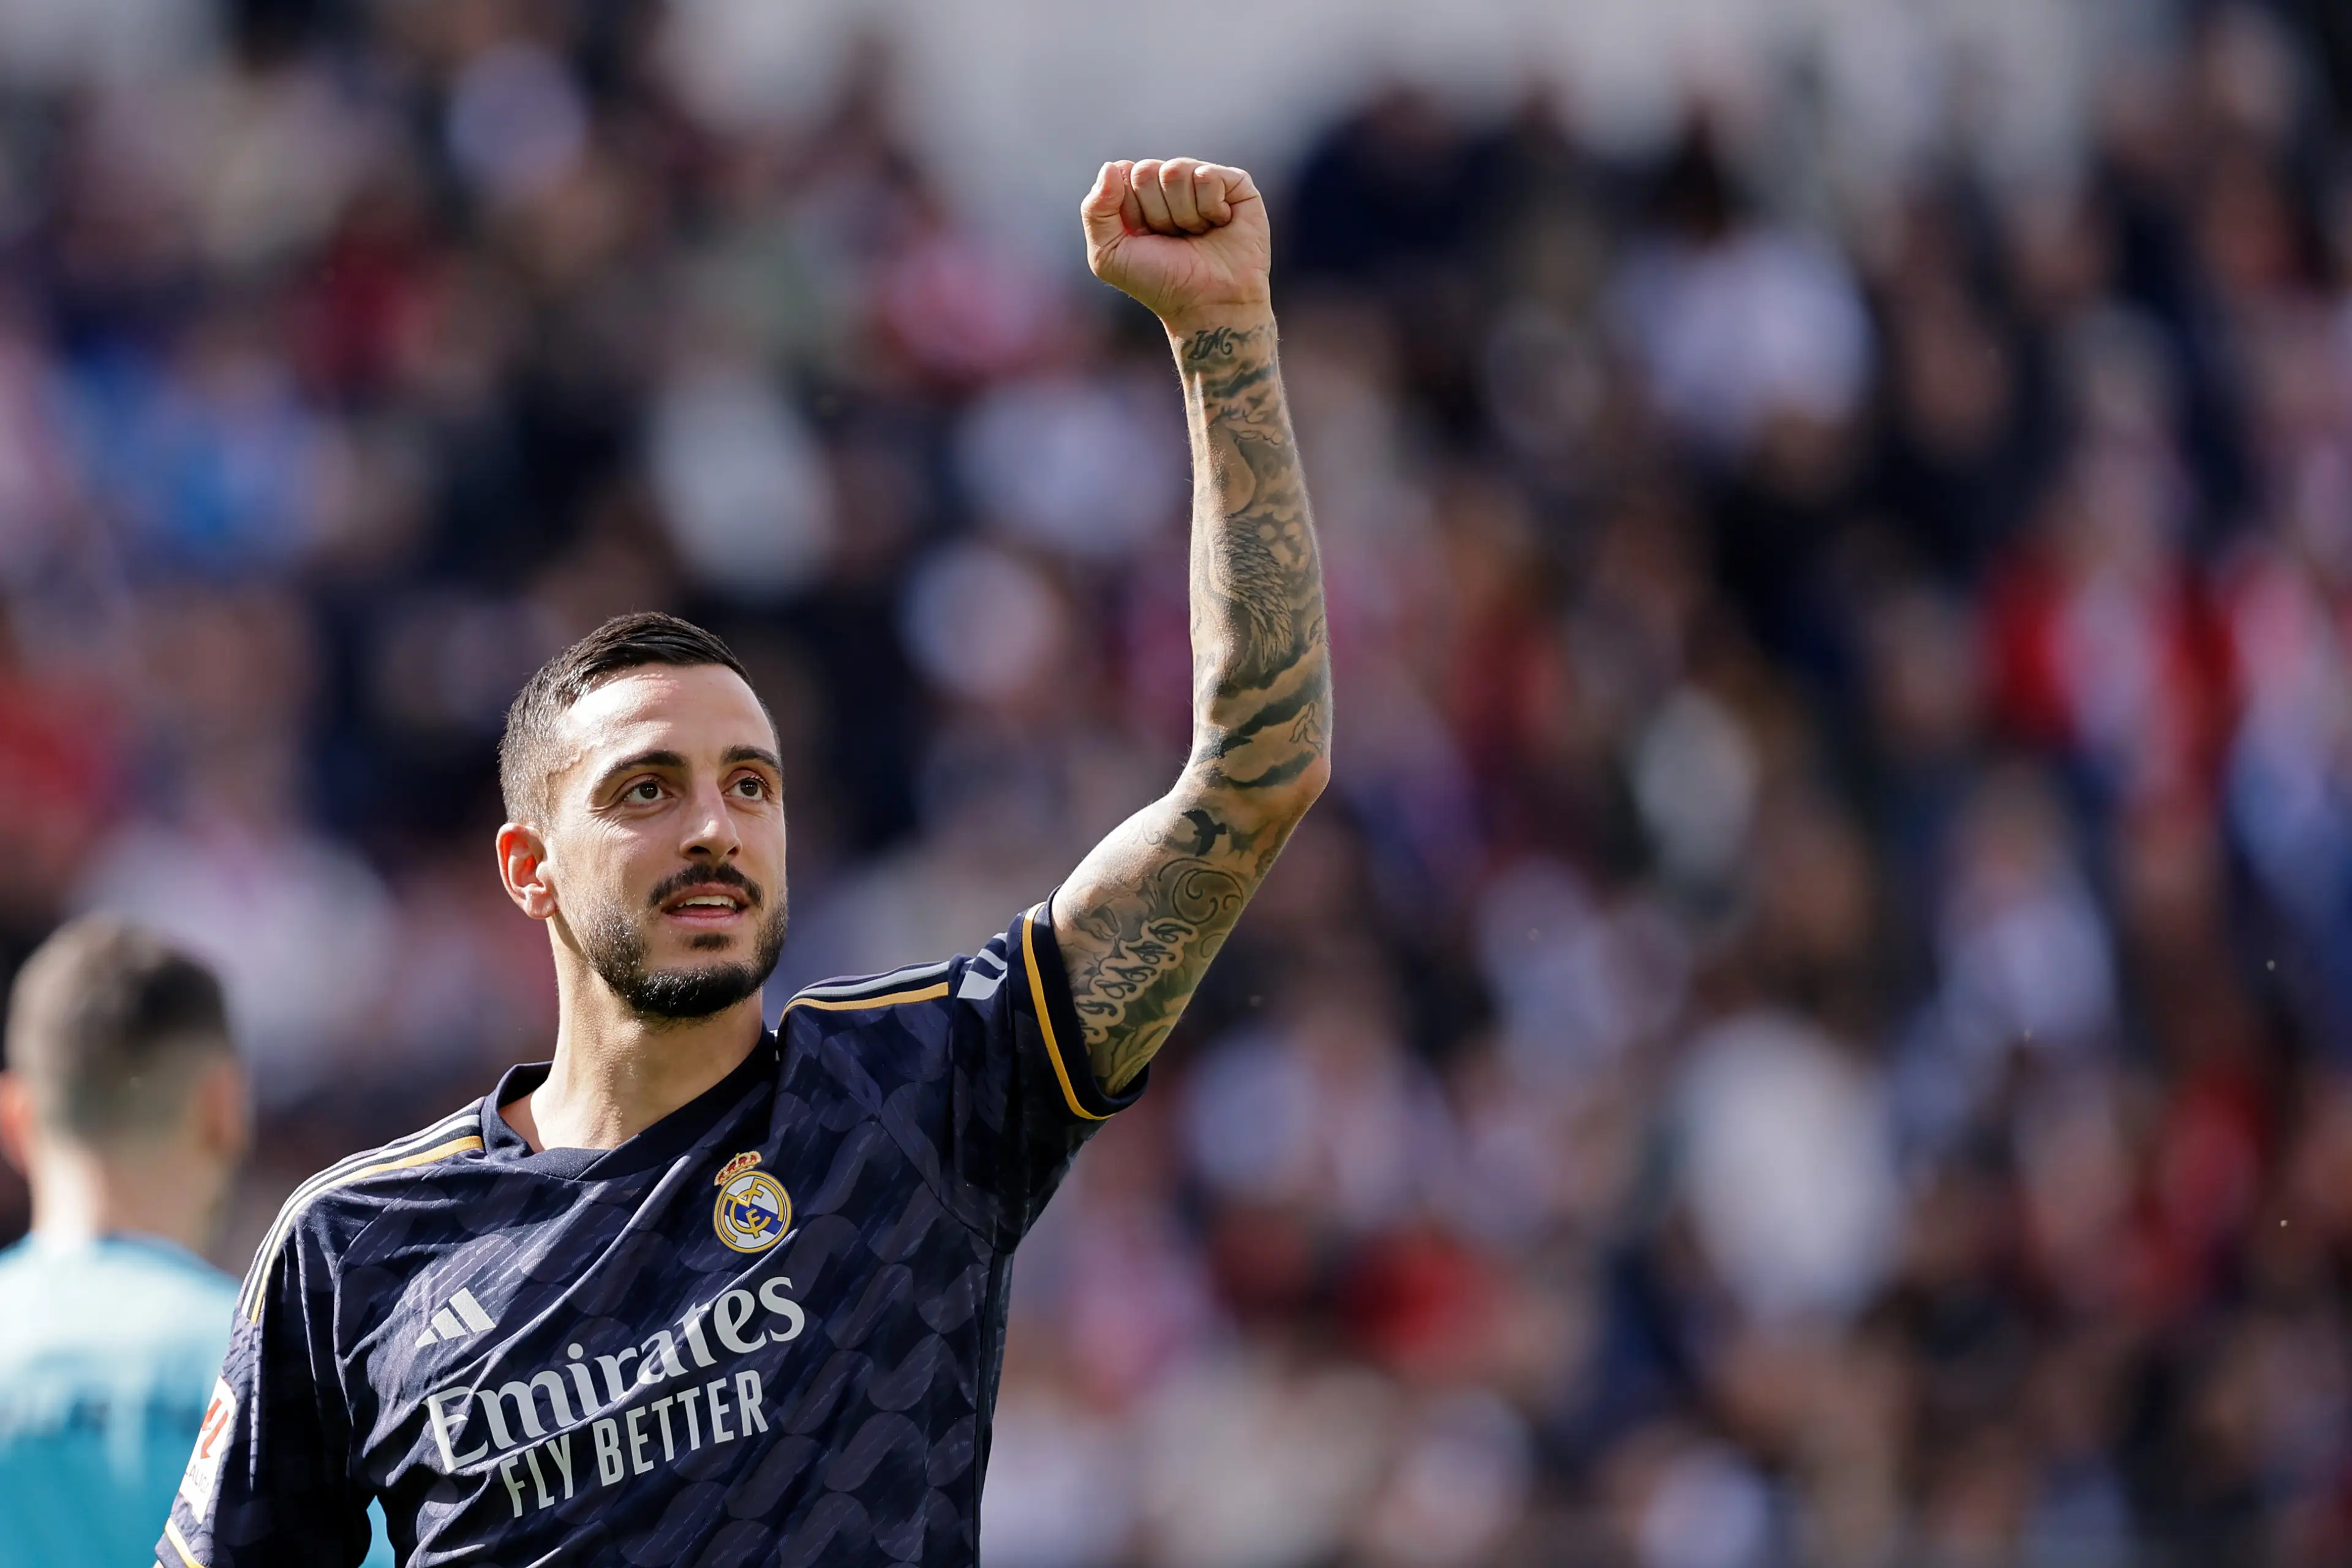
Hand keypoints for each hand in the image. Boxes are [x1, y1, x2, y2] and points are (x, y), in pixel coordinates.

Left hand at [1082, 158, 1270, 331]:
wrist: (1208, 305)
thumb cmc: (1159, 283)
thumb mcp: (1109, 255)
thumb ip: (1095, 211)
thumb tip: (1111, 167)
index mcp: (1139, 194)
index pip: (1123, 173)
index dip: (1131, 210)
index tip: (1144, 238)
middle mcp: (1170, 183)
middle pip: (1147, 170)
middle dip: (1156, 213)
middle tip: (1172, 239)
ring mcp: (1202, 181)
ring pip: (1176, 171)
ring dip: (1183, 214)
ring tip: (1196, 235)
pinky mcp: (1235, 184)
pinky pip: (1207, 175)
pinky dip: (1209, 208)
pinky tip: (1219, 225)